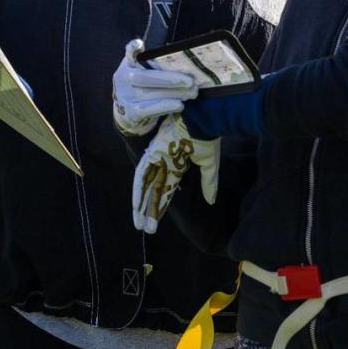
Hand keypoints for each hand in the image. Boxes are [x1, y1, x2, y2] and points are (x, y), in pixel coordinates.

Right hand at [112, 39, 197, 136]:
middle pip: (145, 77)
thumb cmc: (142, 88)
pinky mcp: (132, 113)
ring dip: (175, 93)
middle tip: (191, 81)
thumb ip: (155, 64)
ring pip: (152, 93)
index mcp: (128, 65)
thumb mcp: (143, 72)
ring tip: (192, 92)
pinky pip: (151, 109)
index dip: (133, 48)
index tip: (139, 45)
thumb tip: (184, 61)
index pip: (129, 53)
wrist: (126, 114)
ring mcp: (126, 96)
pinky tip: (180, 105)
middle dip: (170, 79)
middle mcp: (124, 79)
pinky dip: (166, 106)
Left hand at [132, 115, 220, 233]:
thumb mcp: (210, 165)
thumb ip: (209, 183)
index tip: (157, 222)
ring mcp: (157, 158)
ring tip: (139, 224)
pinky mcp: (152, 153)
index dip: (162, 206)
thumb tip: (211, 201)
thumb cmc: (207, 138)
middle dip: (150, 210)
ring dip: (142, 205)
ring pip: (146, 186)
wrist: (204, 119)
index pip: (167, 190)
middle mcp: (164, 163)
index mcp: (178, 165)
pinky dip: (138, 190)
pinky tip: (136, 206)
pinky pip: (141, 175)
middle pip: (154, 190)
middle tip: (145, 229)